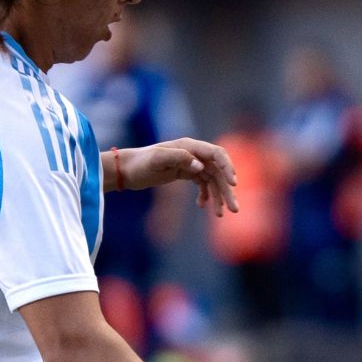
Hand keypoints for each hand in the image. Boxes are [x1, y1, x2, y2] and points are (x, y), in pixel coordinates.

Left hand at [118, 138, 237, 214]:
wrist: (126, 170)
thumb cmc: (140, 163)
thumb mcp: (157, 159)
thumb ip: (179, 158)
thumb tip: (201, 166)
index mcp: (190, 146)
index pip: (216, 154)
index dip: (228, 167)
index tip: (233, 184)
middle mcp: (193, 154)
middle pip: (218, 171)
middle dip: (227, 190)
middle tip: (234, 209)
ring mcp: (190, 164)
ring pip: (212, 180)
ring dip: (218, 196)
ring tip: (220, 214)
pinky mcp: (185, 173)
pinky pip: (203, 184)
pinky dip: (205, 195)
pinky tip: (202, 206)